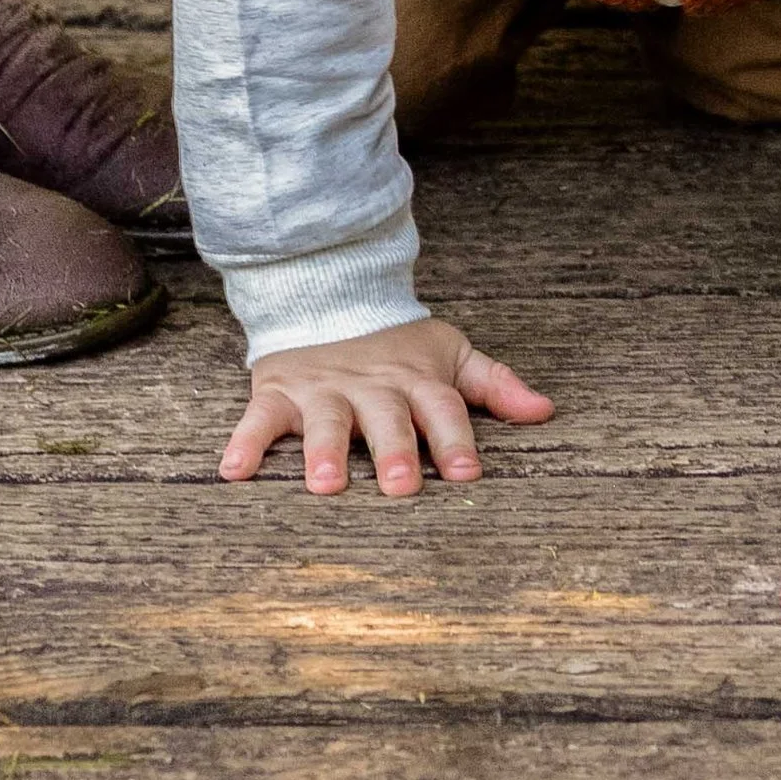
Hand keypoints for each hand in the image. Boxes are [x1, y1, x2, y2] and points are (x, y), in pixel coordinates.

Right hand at [220, 313, 551, 493]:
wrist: (331, 293)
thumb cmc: (398, 344)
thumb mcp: (451, 355)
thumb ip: (495, 385)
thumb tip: (545, 410)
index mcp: (416, 381)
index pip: (443, 410)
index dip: (456, 441)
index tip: (467, 474)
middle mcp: (372, 387)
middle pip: (386, 419)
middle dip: (394, 451)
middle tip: (401, 486)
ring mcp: (324, 389)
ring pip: (325, 420)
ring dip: (323, 451)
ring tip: (324, 485)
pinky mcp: (280, 391)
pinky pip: (259, 418)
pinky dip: (246, 442)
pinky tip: (234, 471)